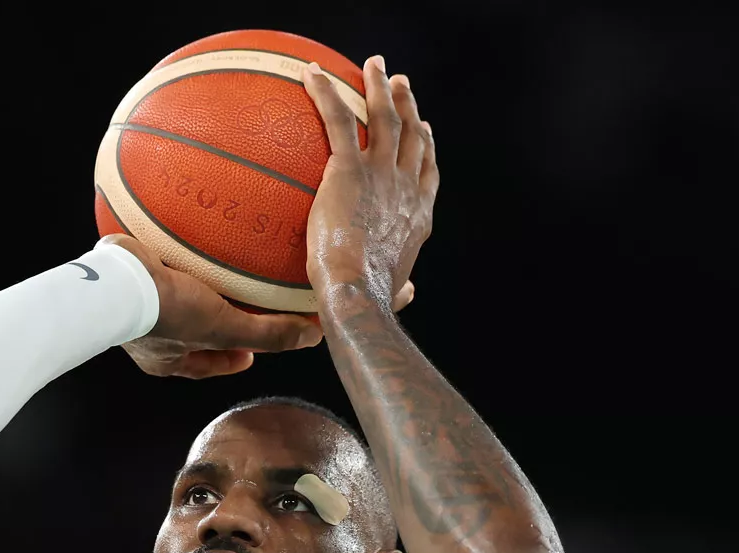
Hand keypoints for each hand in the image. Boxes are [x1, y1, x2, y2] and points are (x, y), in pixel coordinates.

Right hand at [100, 234, 323, 377]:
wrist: (113, 280)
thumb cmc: (165, 313)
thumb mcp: (224, 327)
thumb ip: (267, 334)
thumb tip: (313, 337)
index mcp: (166, 359)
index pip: (208, 365)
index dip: (233, 360)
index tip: (251, 354)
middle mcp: (149, 334)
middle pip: (190, 332)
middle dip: (213, 323)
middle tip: (238, 310)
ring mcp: (135, 303)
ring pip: (172, 298)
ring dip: (194, 287)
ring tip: (216, 270)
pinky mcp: (127, 271)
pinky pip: (157, 262)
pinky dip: (174, 253)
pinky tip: (188, 235)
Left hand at [301, 55, 437, 307]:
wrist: (359, 292)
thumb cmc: (371, 300)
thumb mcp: (394, 293)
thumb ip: (401, 288)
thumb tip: (407, 293)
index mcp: (418, 215)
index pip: (426, 171)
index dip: (426, 146)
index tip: (425, 129)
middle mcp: (406, 186)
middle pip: (411, 135)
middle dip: (407, 105)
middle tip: (400, 83)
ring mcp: (382, 174)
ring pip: (384, 117)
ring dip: (378, 87)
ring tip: (373, 67)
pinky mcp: (350, 169)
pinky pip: (338, 120)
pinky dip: (327, 93)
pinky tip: (312, 74)